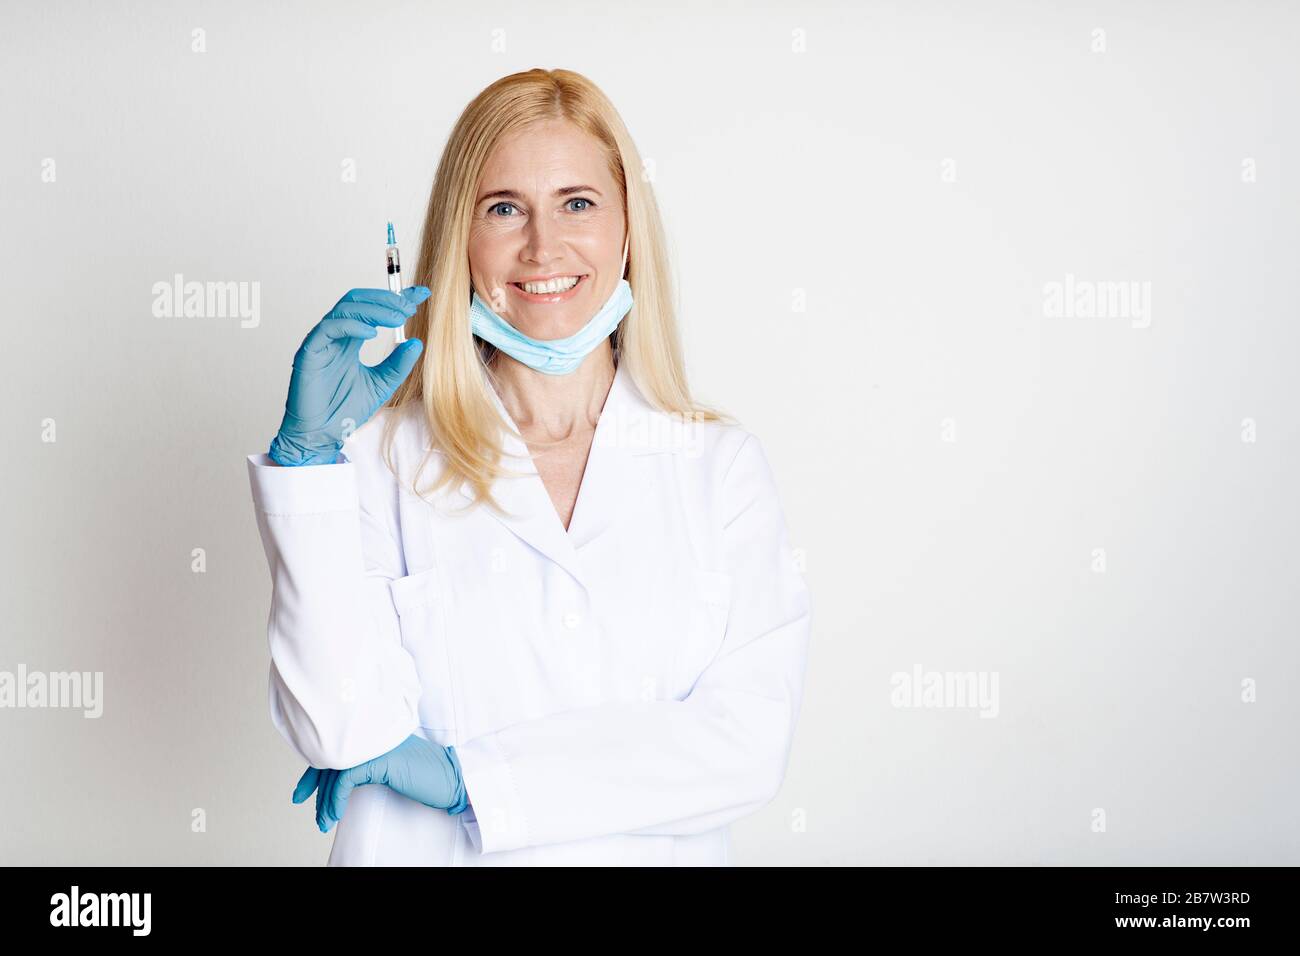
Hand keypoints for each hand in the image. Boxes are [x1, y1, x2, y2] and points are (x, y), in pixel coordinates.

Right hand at [268, 287, 429, 465]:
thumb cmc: (345, 411)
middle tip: (410, 305)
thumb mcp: (382, 385)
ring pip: (345, 309)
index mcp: (351, 340)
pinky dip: (351, 326)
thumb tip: (417, 342)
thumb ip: (398, 364)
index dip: (397, 299)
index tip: (422, 294)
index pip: (374, 309)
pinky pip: (329, 328)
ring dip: (374, 309)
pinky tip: (372, 332)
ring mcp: (321, 342)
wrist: (321, 435)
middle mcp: (335, 336)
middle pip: (358, 301)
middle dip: (386, 300)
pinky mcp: (309, 352)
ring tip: (398, 317)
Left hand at [292, 735, 468, 832]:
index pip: (335, 749)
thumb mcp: (390, 768)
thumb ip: (367, 765)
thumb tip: (339, 782)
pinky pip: (346, 780)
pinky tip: (336, 813)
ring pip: (336, 771)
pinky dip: (336, 799)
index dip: (314, 772)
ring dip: (326, 800)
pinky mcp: (381, 759)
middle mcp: (372, 735)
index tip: (301, 793)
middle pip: (331, 759)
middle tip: (309, 810)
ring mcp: (376, 745)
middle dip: (314, 788)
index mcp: (374, 734)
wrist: (451, 779)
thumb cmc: (426, 775)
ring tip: (325, 821)